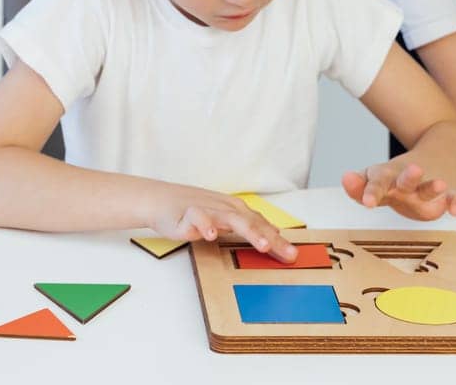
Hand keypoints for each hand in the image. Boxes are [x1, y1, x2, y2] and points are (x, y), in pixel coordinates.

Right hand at [144, 185, 297, 261]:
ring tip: (263, 245)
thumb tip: (273, 234)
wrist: (161, 200)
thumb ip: (247, 225)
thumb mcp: (224, 218)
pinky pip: (198, 218)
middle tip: (288, 254)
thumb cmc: (194, 210)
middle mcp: (226, 208)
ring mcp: (208, 210)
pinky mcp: (188, 214)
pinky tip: (211, 235)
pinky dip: (205, 225)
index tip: (294, 256)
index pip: (261, 225)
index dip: (279, 240)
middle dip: (272, 239)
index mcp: (236, 210)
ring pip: (232, 219)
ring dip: (250, 231)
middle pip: (253, 223)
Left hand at [343, 161, 455, 220]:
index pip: (377, 181)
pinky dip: (454, 202)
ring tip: (440, 183)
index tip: (367, 202)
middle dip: (410, 176)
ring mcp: (424, 188)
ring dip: (433, 186)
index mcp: (386, 178)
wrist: (420, 168)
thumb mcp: (373, 183)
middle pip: (406, 179)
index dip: (371, 190)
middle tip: (415, 170)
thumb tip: (346, 178)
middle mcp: (405, 182)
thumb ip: (358, 187)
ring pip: (428, 187)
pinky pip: (451, 197)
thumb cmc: (390, 183)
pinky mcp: (441, 197)